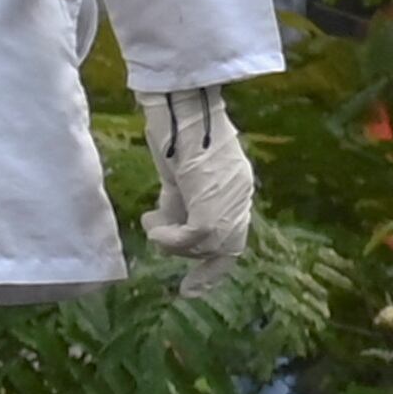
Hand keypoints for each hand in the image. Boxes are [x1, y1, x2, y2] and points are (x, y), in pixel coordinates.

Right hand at [140, 85, 253, 295]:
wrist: (178, 104)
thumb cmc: (172, 127)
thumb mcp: (178, 171)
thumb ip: (180, 196)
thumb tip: (166, 223)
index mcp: (236, 186)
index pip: (233, 237)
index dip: (214, 267)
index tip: (193, 289)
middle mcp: (240, 194)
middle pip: (224, 246)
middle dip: (194, 259)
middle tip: (170, 258)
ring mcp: (230, 197)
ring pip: (207, 245)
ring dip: (174, 243)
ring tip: (153, 225)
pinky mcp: (212, 198)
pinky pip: (194, 236)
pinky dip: (170, 238)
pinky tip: (152, 226)